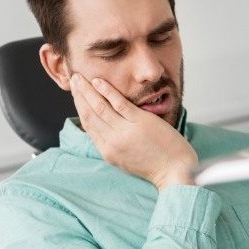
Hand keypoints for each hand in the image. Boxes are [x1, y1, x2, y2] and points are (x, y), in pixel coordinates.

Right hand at [70, 74, 197, 190]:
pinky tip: (99, 81)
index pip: (88, 125)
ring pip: (100, 107)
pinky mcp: (140, 123)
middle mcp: (113, 142)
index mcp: (108, 151)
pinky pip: (119, 103)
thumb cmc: (156, 165)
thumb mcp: (126, 159)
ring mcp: (125, 132)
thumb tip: (106, 127)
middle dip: (79, 95)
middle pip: (90, 114)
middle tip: (74, 79)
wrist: (175, 171)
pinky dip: (107, 91)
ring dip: (88, 90)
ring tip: (80, 77)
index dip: (79, 107)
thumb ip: (114, 143)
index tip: (76, 94)